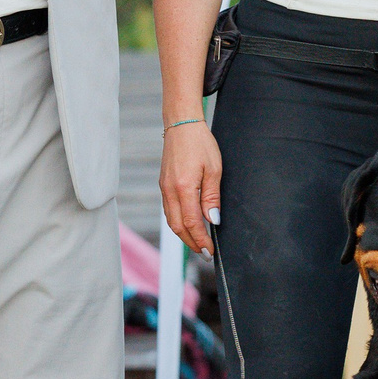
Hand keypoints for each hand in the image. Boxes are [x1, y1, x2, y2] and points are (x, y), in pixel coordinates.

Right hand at [160, 120, 222, 255]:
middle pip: (177, 227)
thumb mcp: (214, 170)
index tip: (209, 251)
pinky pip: (169, 210)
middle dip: (191, 243)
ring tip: (198, 243)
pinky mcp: (163, 185)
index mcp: (183, 187)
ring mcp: (164, 188)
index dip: (200, 240)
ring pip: (171, 220)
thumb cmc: (200, 144)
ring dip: (184, 235)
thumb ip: (212, 197)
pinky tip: (189, 225)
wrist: (182, 125)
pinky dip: (178, 223)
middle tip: (204, 253)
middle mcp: (170, 190)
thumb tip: (213, 220)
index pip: (191, 223)